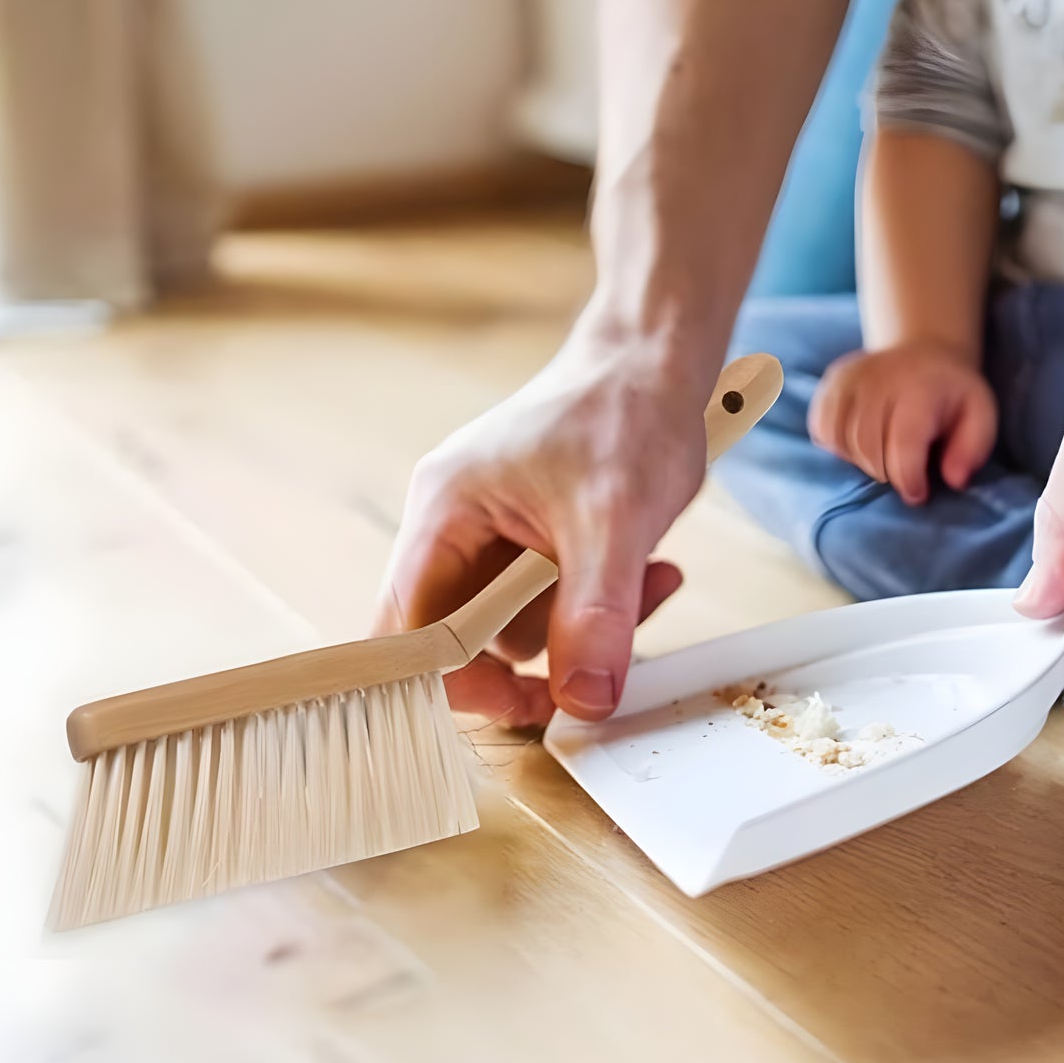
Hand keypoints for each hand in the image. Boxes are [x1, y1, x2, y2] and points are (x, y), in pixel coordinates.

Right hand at [375, 331, 711, 725]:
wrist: (655, 360)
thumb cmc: (624, 409)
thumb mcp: (616, 520)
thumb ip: (596, 614)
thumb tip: (584, 701)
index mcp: (444, 512)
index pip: (408, 630)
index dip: (450, 681)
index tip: (520, 702)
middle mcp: (453, 528)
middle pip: (460, 639)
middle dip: (537, 657)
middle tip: (595, 671)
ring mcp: (491, 537)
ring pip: (516, 629)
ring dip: (582, 628)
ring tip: (644, 580)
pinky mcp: (530, 544)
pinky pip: (551, 606)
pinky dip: (600, 607)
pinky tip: (650, 571)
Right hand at [809, 342, 996, 505]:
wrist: (926, 351)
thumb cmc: (953, 394)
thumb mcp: (981, 416)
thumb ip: (972, 450)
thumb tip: (954, 480)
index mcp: (920, 389)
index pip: (902, 444)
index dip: (908, 479)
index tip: (918, 493)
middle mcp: (878, 378)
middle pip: (866, 447)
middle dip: (885, 474)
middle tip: (902, 474)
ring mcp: (849, 378)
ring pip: (840, 441)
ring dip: (860, 462)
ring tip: (882, 458)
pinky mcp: (830, 383)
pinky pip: (821, 428)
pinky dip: (837, 447)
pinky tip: (858, 444)